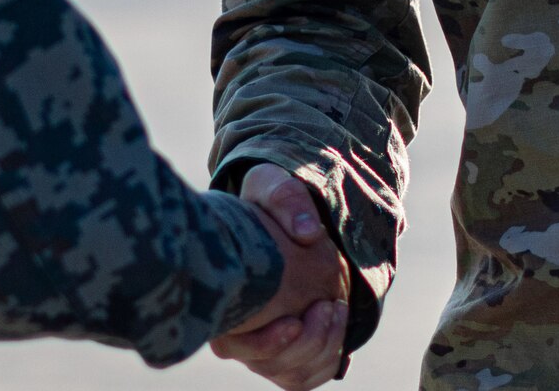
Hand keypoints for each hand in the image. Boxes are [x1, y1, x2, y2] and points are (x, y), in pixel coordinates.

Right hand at [213, 164, 349, 389]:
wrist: (283, 222)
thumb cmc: (266, 204)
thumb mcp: (272, 187)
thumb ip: (287, 200)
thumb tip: (307, 234)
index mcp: (220, 296)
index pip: (232, 345)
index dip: (264, 343)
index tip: (294, 322)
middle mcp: (235, 329)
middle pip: (266, 364)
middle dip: (304, 344)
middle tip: (326, 306)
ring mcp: (261, 343)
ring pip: (291, 372)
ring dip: (321, 347)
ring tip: (336, 307)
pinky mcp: (287, 349)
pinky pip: (307, 374)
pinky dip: (329, 356)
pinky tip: (337, 320)